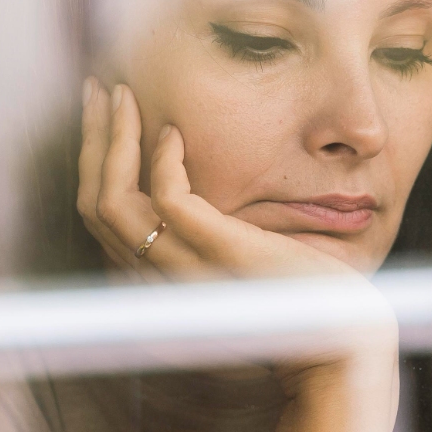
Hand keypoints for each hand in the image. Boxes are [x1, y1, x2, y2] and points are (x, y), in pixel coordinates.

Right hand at [76, 78, 359, 283]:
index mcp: (154, 290)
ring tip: (120, 93)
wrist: (339, 342)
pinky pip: (168, 199)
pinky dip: (162, 159)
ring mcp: (183, 274)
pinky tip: (176, 131)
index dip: (94, 165)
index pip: (100, 222)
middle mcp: (155, 288)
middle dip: (92, 141)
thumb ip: (201, 247)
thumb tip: (184, 203)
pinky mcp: (219, 255)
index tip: (104, 118)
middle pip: (94, 206)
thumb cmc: (294, 306)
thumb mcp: (231, 275)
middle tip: (98, 90)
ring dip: (113, 138)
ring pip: (113, 201)